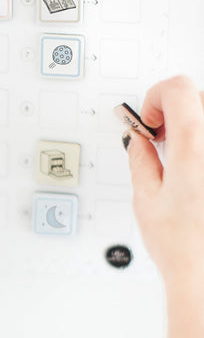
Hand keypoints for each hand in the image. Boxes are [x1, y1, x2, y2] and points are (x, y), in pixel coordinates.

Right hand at [125, 76, 203, 284]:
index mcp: (195, 148)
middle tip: (160, 139)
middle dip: (174, 112)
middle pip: (198, 98)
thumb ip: (142, 159)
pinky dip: (201, 149)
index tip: (148, 120)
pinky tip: (195, 172)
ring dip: (193, 129)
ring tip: (181, 159)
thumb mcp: (146, 200)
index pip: (178, 88)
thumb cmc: (184, 249)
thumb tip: (139, 140)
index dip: (157, 97)